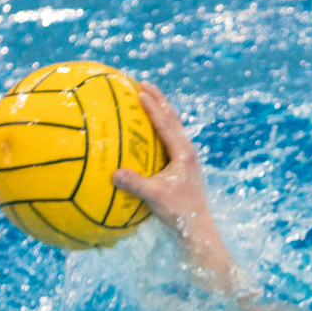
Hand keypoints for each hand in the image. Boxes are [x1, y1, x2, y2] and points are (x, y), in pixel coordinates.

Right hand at [113, 83, 234, 276]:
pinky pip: (169, 140)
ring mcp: (186, 159)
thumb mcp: (155, 197)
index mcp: (183, 154)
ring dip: (160, 112)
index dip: (153, 106)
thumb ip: (135, 184)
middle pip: (172, 119)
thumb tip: (113, 174)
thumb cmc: (180, 212)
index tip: (140, 90)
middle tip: (143, 83)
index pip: (166, 124)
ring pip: (173, 128)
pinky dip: (158, 129)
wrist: (198, 227)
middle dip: (158, 100)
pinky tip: (145, 131)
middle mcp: (187, 152)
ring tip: (146, 98)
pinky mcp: (183, 167)